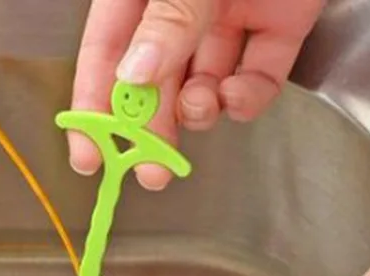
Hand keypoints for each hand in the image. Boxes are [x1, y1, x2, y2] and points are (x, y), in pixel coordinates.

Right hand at [69, 0, 324, 189]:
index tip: (90, 155)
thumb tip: (134, 73)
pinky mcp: (279, 24)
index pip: (106, 55)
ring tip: (198, 108)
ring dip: (196, 110)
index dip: (94, 108)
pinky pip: (256, 75)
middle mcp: (183, 6)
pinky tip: (238, 95)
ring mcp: (230, 15)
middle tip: (149, 166)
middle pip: (153, 80)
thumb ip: (167, 17)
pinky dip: (247, 98)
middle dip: (150, 127)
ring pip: (201, 83)